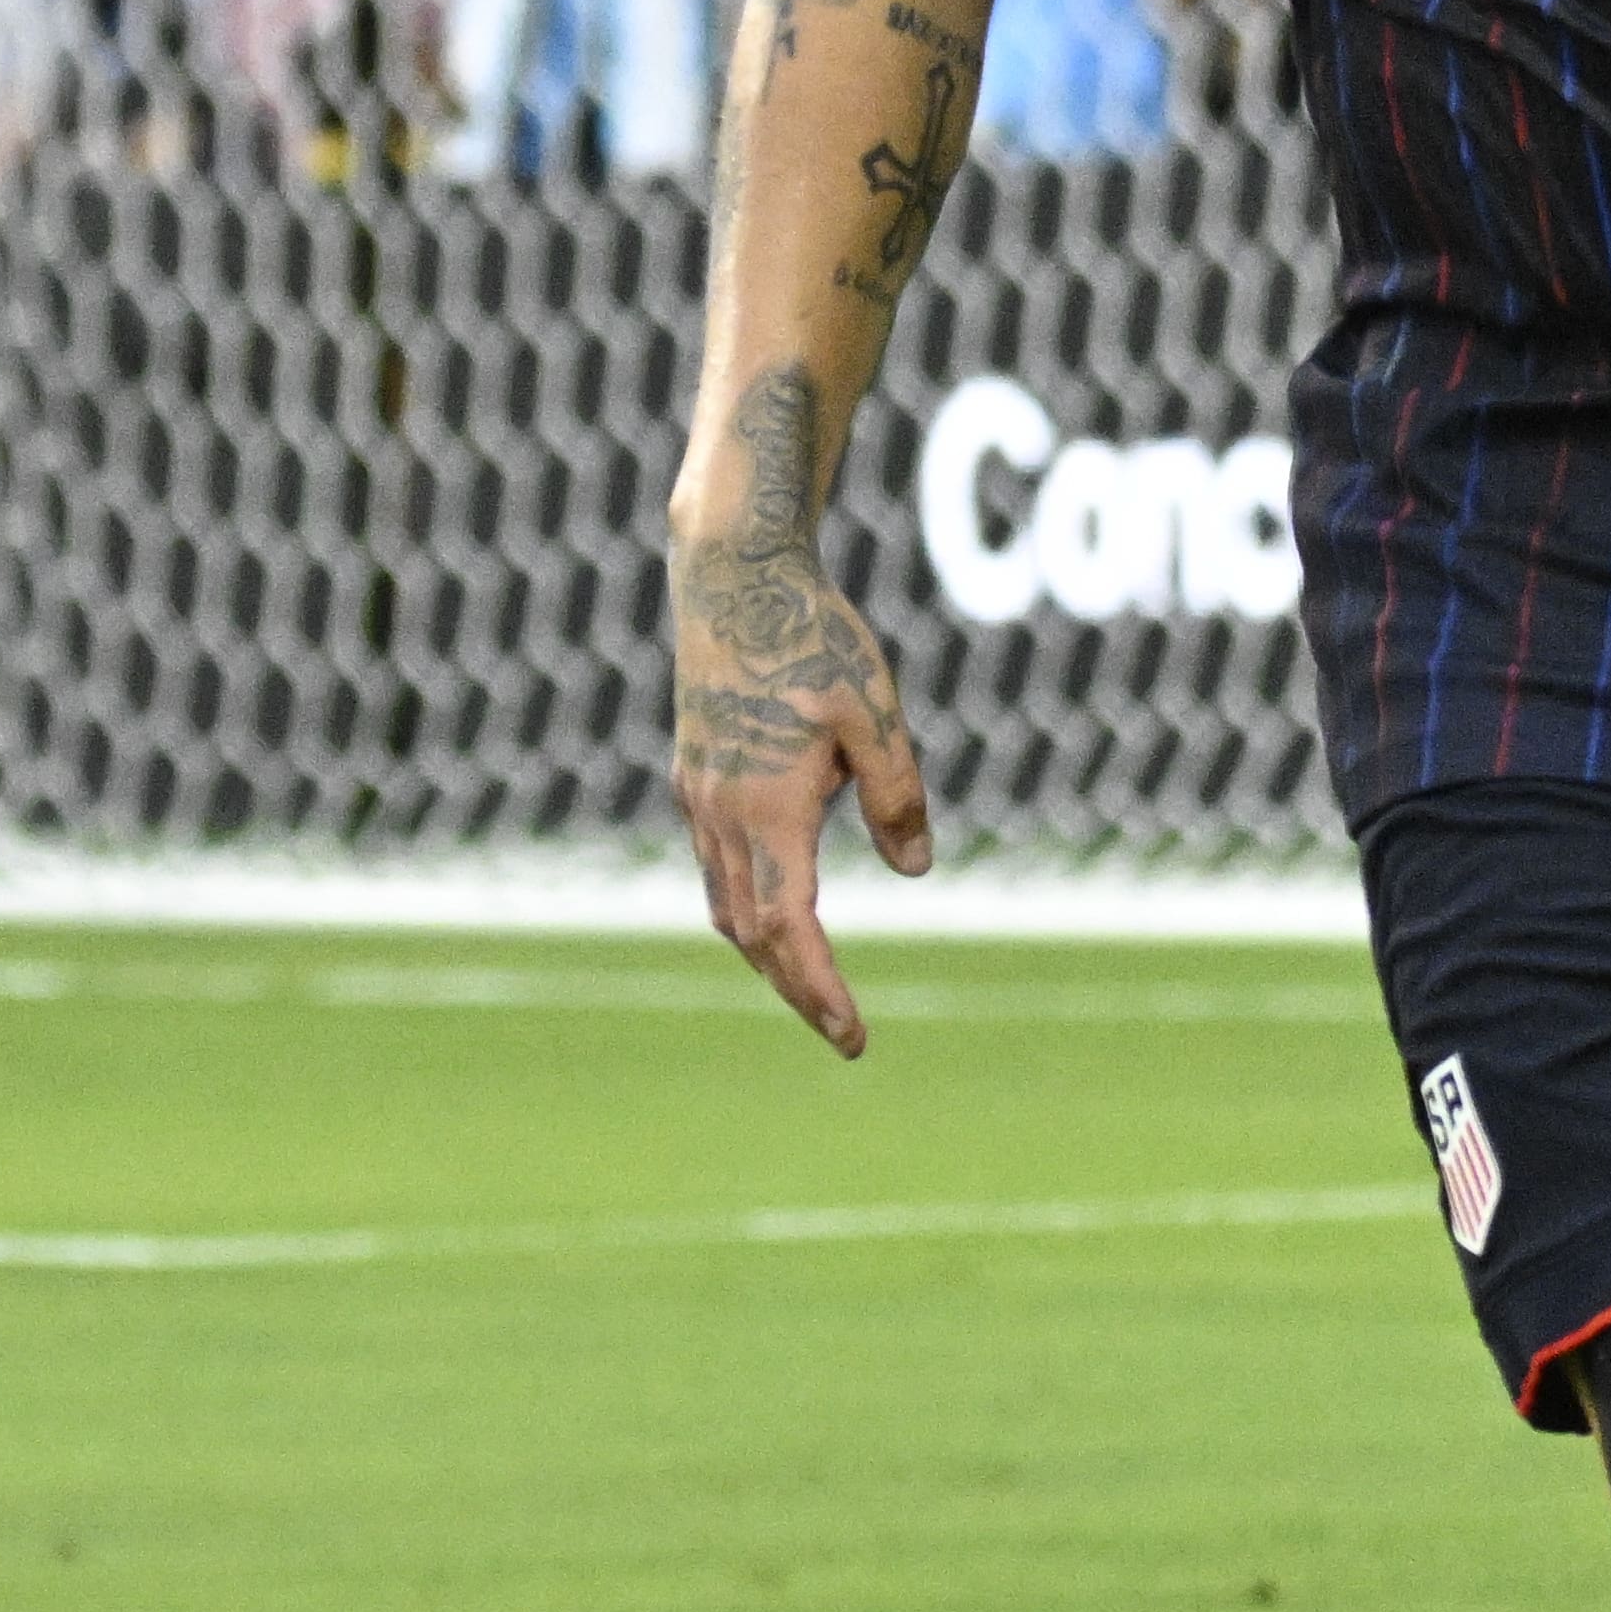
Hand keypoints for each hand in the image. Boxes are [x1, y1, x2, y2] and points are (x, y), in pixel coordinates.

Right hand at [667, 470, 928, 1059]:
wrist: (732, 575)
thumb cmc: (812, 637)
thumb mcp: (875, 715)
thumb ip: (898, 797)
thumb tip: (915, 873)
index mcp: (767, 808)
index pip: (791, 928)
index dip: (820, 988)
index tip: (852, 1036)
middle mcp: (720, 812)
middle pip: (752, 932)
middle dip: (796, 987)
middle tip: (841, 1031)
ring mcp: (699, 794)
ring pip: (725, 902)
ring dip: (767, 952)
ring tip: (810, 984)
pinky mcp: (694, 773)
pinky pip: (716, 865)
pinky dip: (746, 905)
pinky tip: (775, 908)